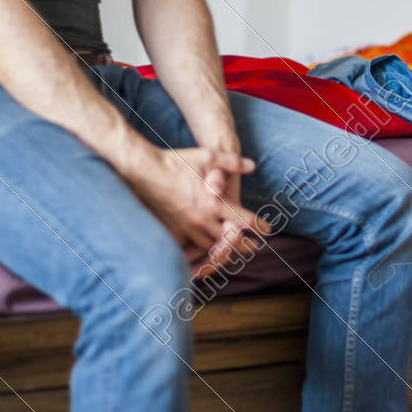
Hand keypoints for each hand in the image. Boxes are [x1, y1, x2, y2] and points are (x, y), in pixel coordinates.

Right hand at [124, 147, 269, 275]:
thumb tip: (251, 165)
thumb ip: (231, 162)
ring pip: (209, 248)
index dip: (258, 225)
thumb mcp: (207, 155)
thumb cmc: (175, 161)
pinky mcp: (171, 233)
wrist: (142, 170)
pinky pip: (188, 250)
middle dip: (243, 244)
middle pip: (229, 240)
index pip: (243, 219)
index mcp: (214, 202)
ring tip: (230, 253)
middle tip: (253, 247)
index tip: (268, 230)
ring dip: (222, 251)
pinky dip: (198, 254)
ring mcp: (186, 228)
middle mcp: (202, 219)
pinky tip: (202, 255)